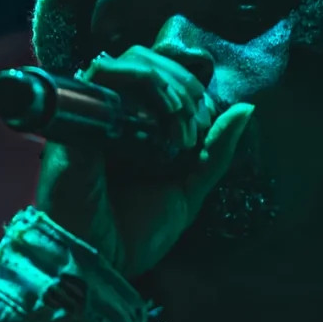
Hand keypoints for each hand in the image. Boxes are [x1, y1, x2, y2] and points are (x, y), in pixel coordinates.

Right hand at [34, 45, 254, 282]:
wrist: (100, 262)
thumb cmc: (136, 234)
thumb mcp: (189, 191)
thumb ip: (215, 152)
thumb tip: (246, 108)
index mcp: (136, 125)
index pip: (165, 75)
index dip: (193, 89)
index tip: (204, 128)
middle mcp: (113, 112)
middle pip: (151, 60)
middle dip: (184, 86)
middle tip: (194, 127)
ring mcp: (93, 112)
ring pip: (133, 61)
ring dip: (167, 86)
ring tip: (180, 127)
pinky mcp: (75, 116)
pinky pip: (105, 75)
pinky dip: (143, 85)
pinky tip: (162, 121)